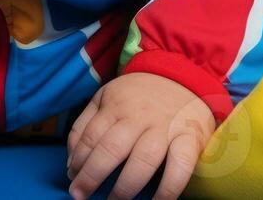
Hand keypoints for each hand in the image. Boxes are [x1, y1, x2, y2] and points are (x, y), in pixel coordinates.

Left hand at [66, 72, 215, 199]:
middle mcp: (138, 116)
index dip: (79, 161)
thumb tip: (72, 162)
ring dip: (125, 187)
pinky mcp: (190, 138)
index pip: (91, 136)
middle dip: (93, 175)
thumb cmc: (138, 94)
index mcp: (115, 105)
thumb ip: (85, 125)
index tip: (72, 180)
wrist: (182, 74)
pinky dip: (169, 188)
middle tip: (81, 195)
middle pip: (112, 148)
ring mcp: (165, 127)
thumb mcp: (106, 97)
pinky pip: (180, 167)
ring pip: (143, 160)